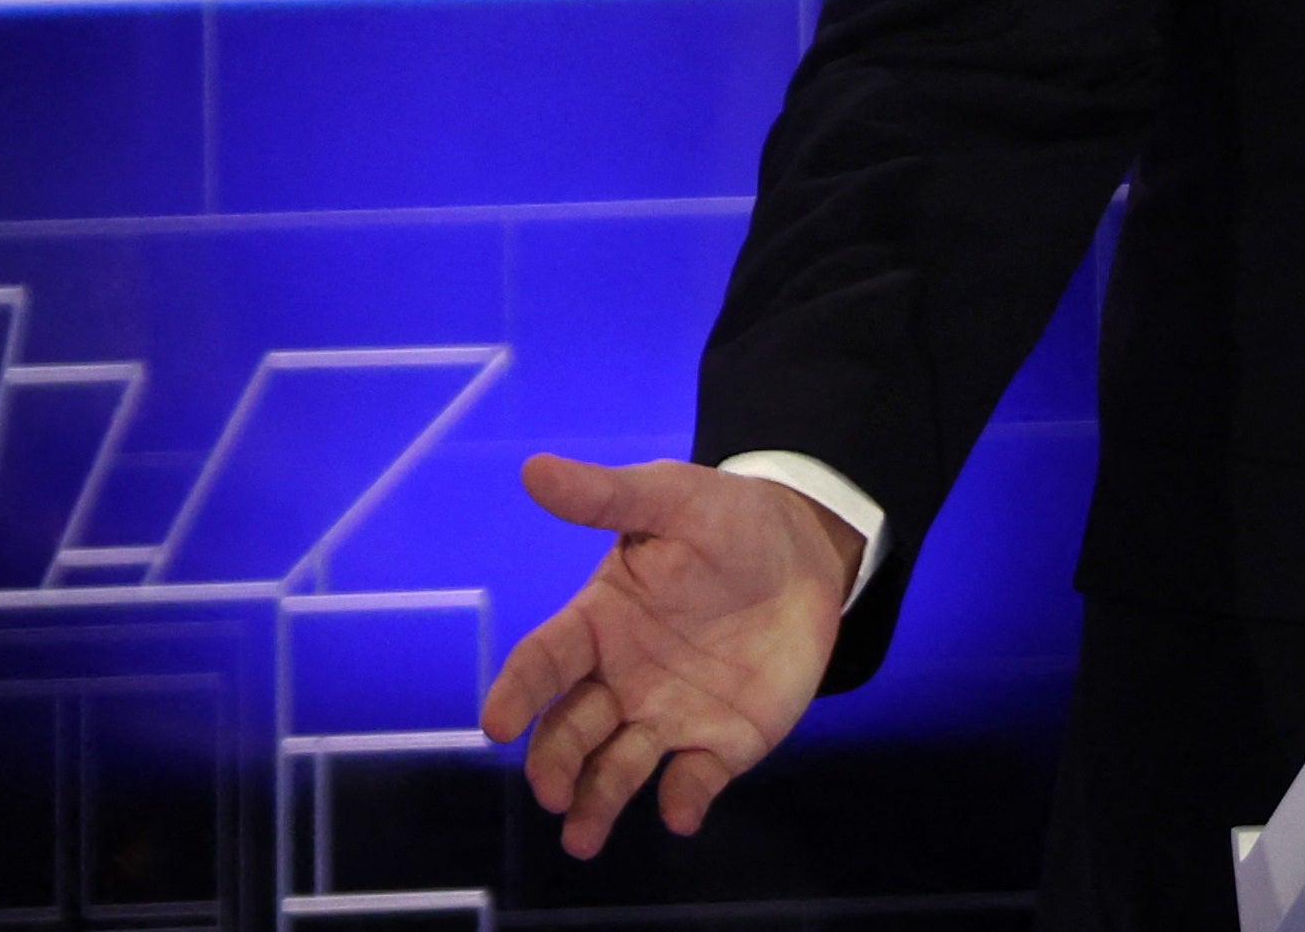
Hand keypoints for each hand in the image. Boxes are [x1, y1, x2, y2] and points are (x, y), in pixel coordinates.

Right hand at [480, 455, 862, 857]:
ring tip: (585, 836)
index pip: (542, 663)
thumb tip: (533, 469)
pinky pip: (693, 780)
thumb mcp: (673, 497)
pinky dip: (683, 799)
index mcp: (596, 623)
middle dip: (554, 765)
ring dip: (597, 803)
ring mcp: (667, 714)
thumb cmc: (726, 521)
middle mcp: (619, 679)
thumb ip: (608, 496)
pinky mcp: (720, 741)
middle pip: (570, 731)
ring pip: (616, 768)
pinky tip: (682, 811)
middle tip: (553, 792)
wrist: (806, 551)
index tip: (498, 723)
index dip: (518, 692)